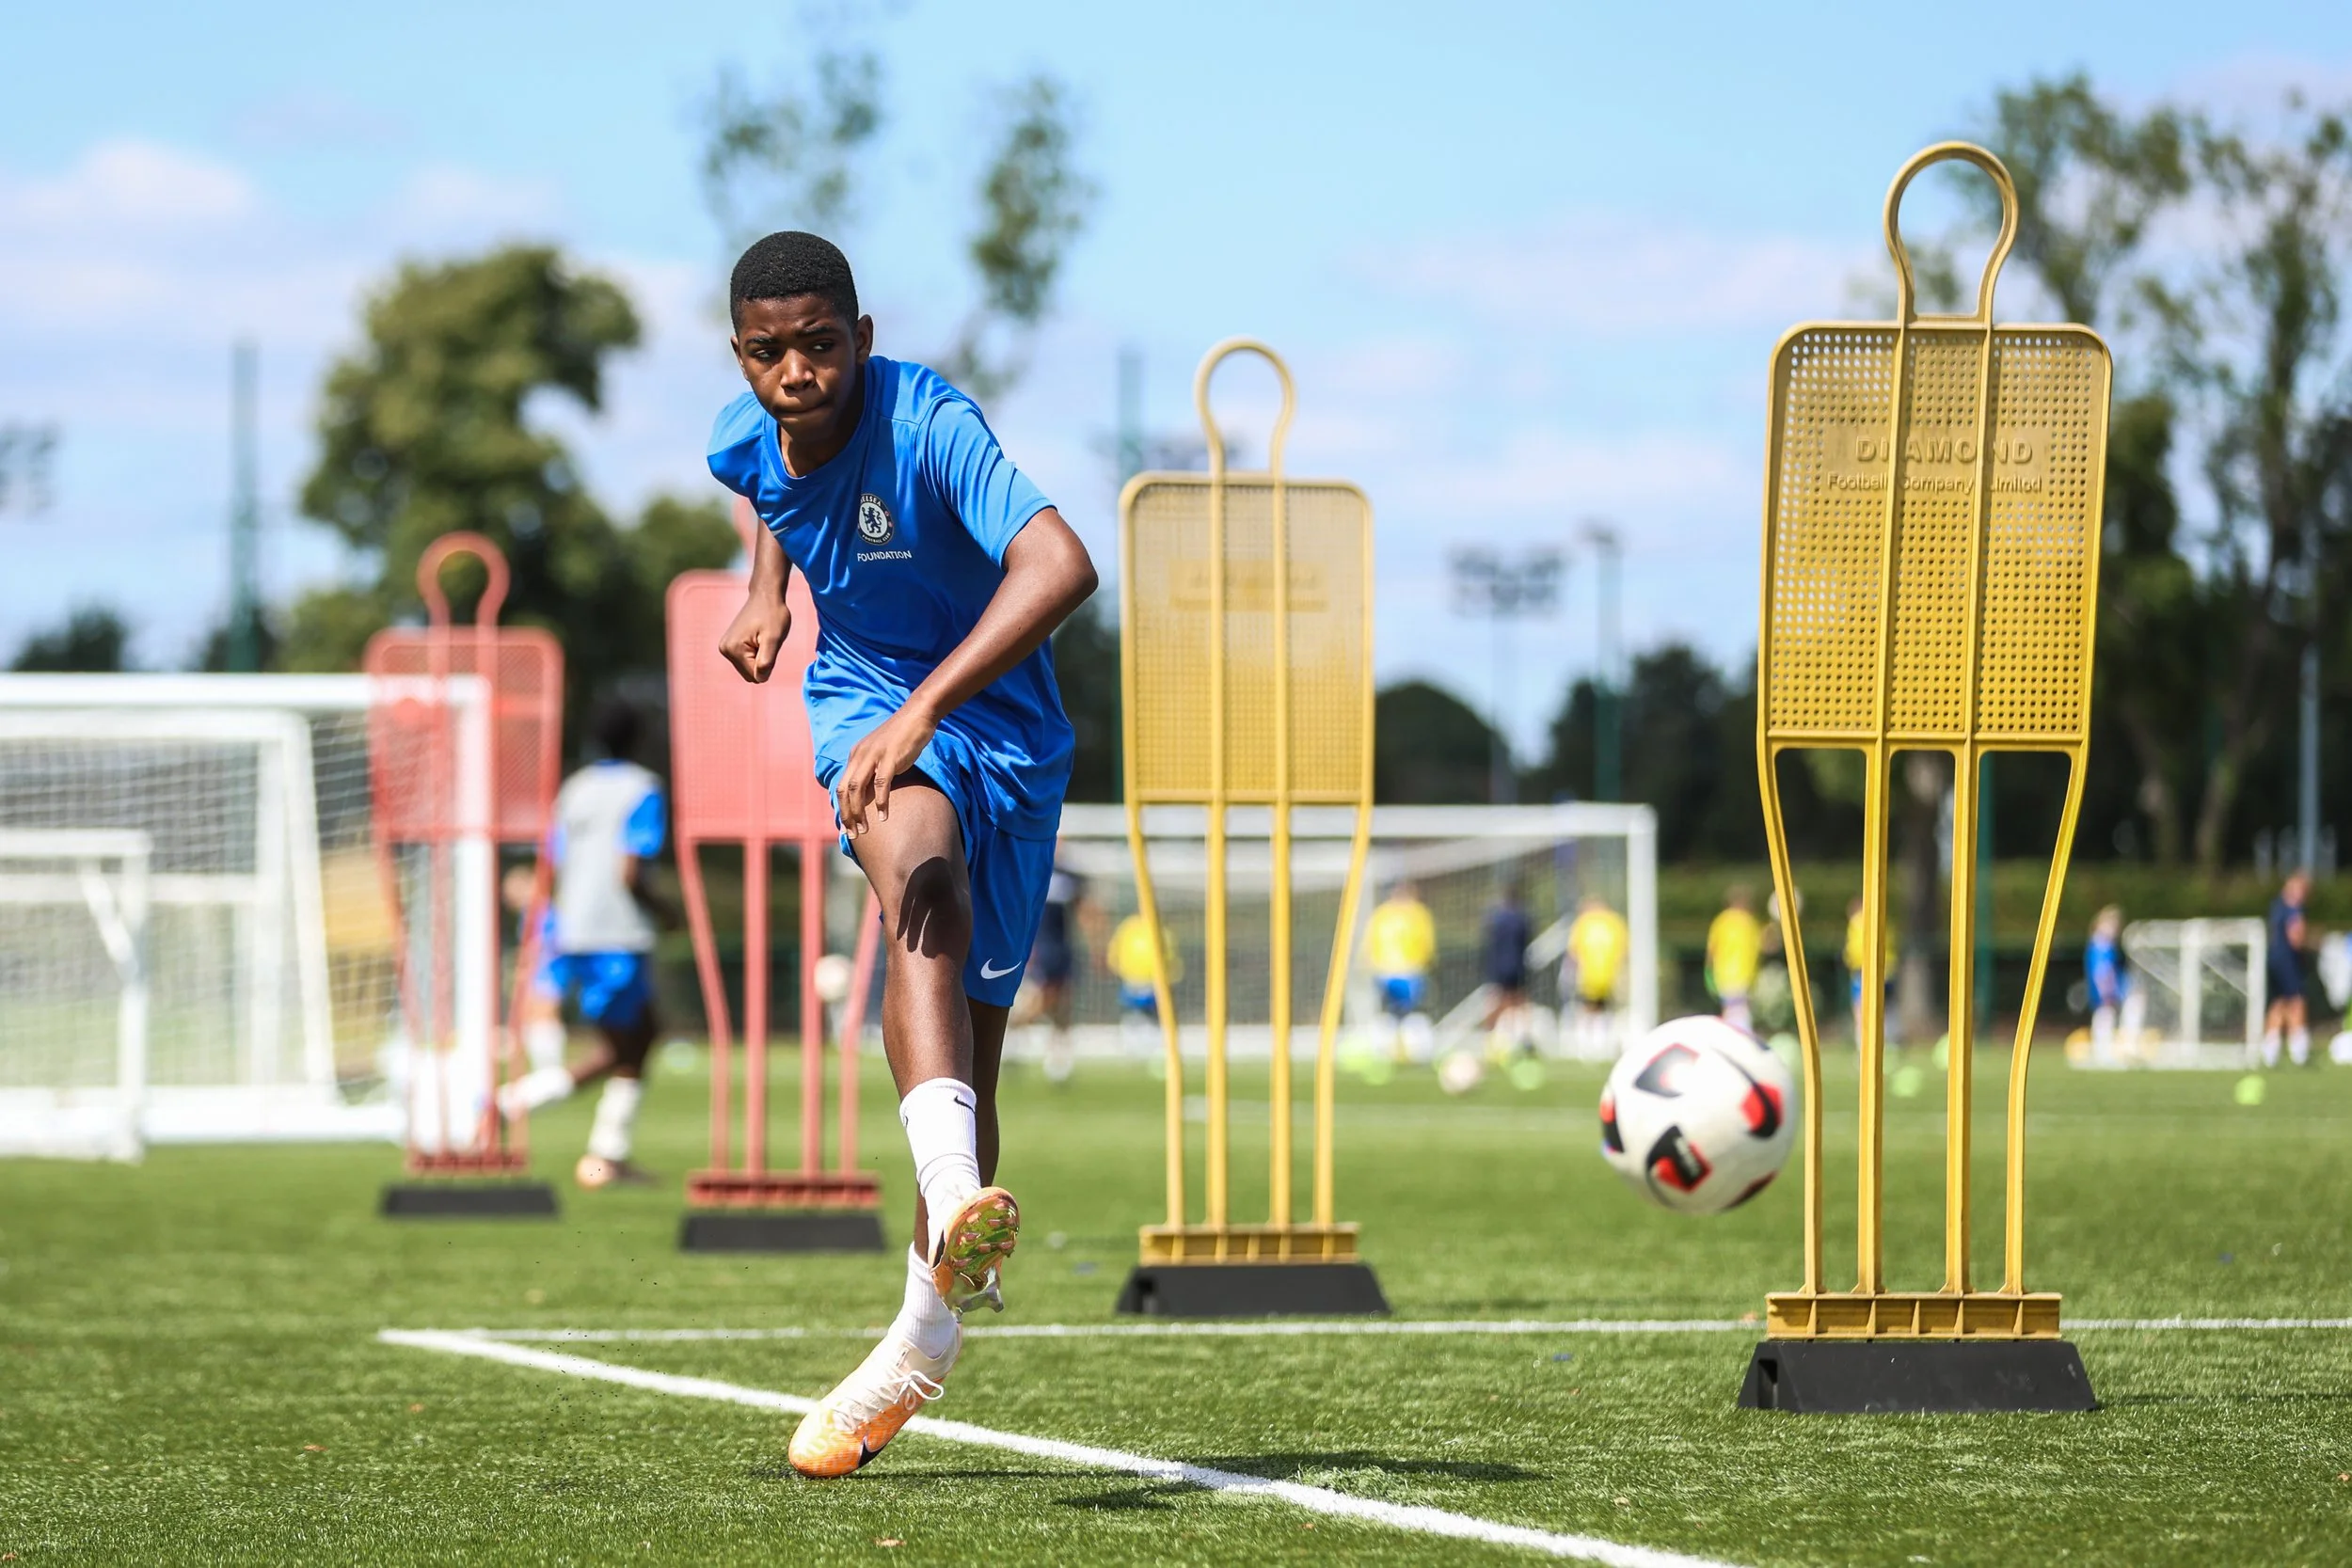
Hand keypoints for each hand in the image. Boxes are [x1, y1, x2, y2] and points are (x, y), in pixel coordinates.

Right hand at [718, 592, 789, 682]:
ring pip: (748, 668)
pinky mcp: (728, 645)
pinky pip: (746, 661)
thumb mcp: (774, 639)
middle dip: (763, 662)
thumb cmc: (772, 615)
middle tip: (766, 641)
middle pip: (750, 674)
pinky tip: (757, 637)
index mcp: (733, 649)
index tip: (768, 644)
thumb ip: (766, 661)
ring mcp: (725, 647)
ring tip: (762, 638)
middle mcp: (724, 649)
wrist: (765, 597)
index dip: (768, 664)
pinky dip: (755, 653)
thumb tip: (760, 679)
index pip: (755, 676)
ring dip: (759, 657)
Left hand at [835, 702, 938, 836]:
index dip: (841, 810)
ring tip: (864, 829)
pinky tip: (884, 816)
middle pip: (844, 791)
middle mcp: (859, 756)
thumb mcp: (882, 755)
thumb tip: (870, 796)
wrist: (918, 714)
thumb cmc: (903, 737)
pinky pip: (881, 783)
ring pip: (857, 789)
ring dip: (858, 812)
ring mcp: (873, 755)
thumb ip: (873, 772)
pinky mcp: (890, 757)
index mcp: (855, 756)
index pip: (840, 787)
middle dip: (846, 815)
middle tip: (853, 835)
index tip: (845, 828)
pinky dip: (881, 802)